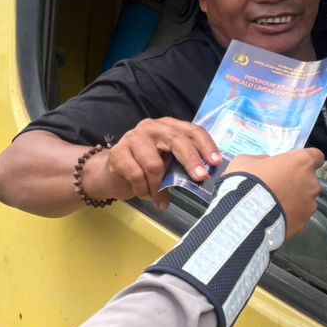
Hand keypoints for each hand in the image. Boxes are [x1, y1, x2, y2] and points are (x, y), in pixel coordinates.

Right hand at [83, 117, 222, 209]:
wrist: (110, 174)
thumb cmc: (145, 169)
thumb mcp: (168, 163)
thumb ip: (183, 164)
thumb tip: (205, 177)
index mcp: (168, 126)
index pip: (191, 130)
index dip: (205, 145)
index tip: (216, 163)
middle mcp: (151, 127)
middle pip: (176, 140)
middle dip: (191, 160)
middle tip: (200, 178)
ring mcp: (133, 138)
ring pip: (154, 165)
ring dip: (159, 188)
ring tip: (160, 200)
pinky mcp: (117, 153)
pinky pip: (137, 176)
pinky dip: (144, 191)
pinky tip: (145, 195)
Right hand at [225, 148, 323, 239]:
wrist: (244, 214)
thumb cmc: (248, 181)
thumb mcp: (247, 161)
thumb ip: (263, 161)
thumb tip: (267, 164)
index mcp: (301, 162)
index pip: (316, 156)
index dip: (305, 161)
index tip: (295, 165)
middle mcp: (311, 183)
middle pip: (309, 181)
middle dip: (296, 184)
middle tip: (277, 189)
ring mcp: (309, 205)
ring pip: (305, 201)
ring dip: (294, 202)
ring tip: (274, 208)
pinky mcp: (303, 224)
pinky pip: (298, 217)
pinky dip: (289, 217)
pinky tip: (274, 219)